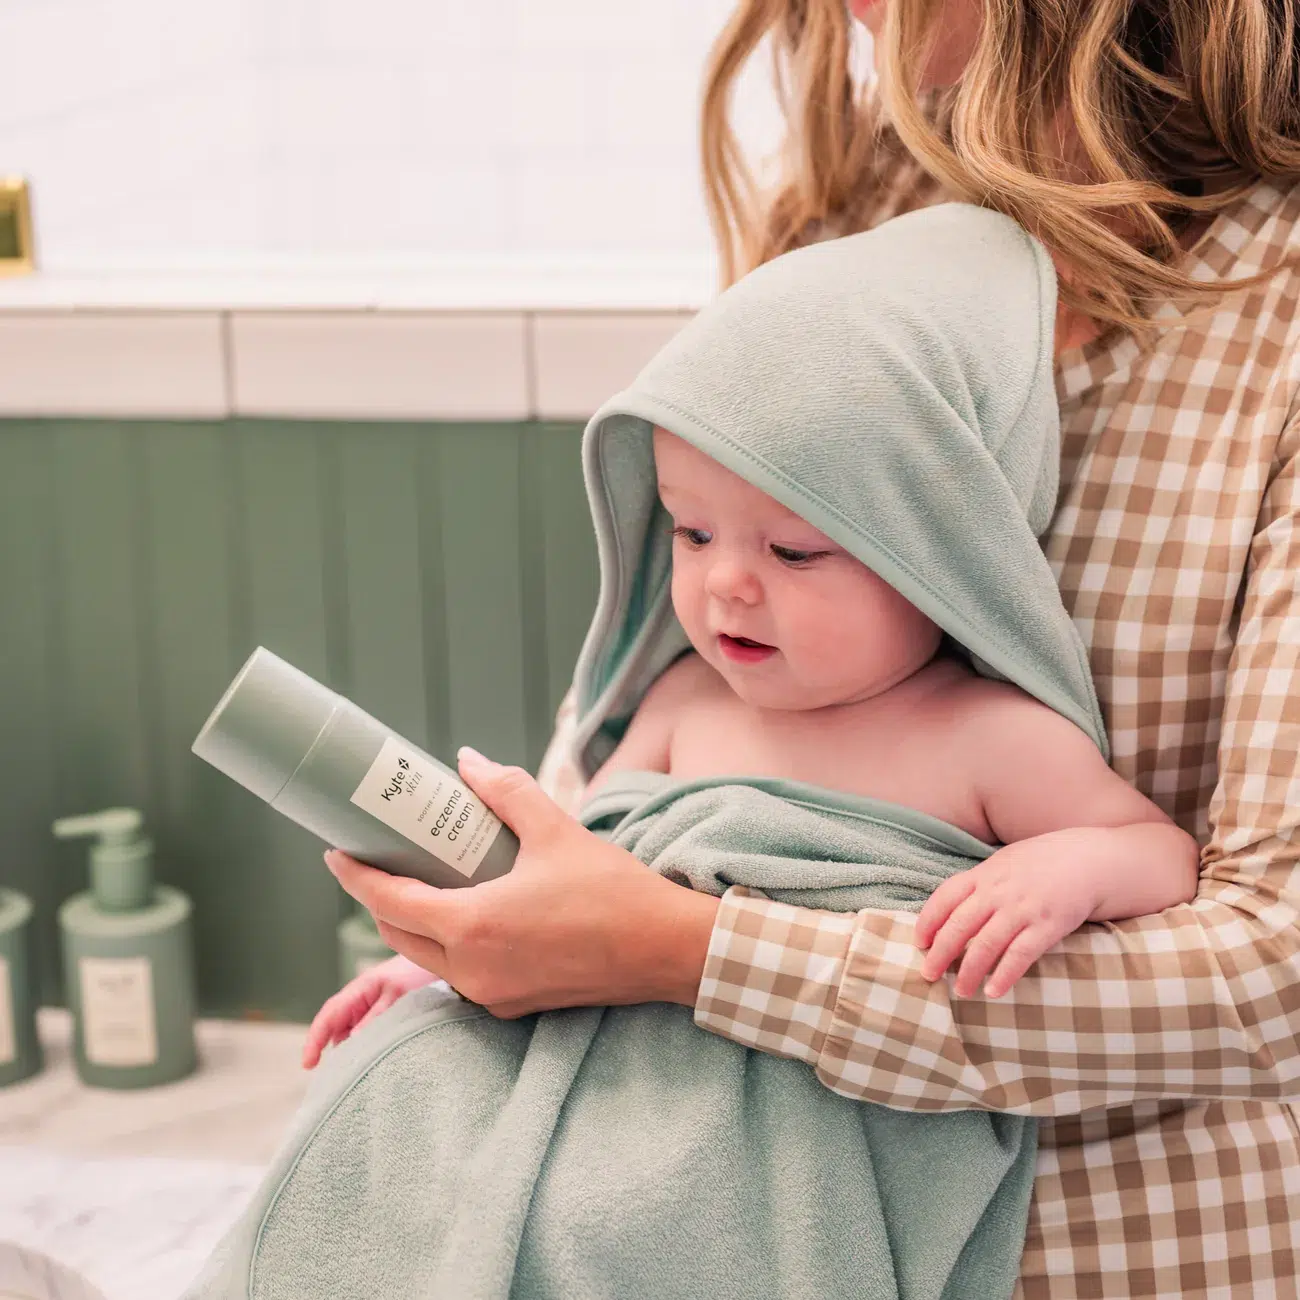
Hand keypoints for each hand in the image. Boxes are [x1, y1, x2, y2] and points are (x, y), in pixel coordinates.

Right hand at [301, 953, 434, 1068]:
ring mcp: (365, 1009)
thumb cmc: (415, 974)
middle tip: (334, 1080)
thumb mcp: (398, 995)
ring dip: (348, 1052)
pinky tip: (370, 1063)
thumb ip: (376, 1016)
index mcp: (358, 990)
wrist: (432, 962)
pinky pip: (362, 1035)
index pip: (328, 1016)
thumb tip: (352, 1040)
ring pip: (348, 1034)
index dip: (315, 1040)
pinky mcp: (376, 1017)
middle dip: (328, 1051)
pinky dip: (362, 1048)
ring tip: (354, 1075)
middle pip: (334, 1029)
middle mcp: (357, 1000)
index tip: (308, 1064)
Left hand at [324, 748, 719, 1018]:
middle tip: (383, 860)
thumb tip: (468, 762)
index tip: (336, 852)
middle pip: (399, 934)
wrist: (664, 950)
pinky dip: (451, 944)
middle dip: (381, 899)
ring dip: (416, 923)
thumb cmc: (613, 890)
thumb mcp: (556, 830)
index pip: (389, 902)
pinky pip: (461, 974)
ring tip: (426, 881)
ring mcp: (491, 994)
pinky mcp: (513, 1006)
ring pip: (428, 958)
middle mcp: (472, 970)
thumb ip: (506, 791)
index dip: (356, 876)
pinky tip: (471, 914)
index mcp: (474, 925)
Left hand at [915, 833, 1103, 997]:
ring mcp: (1022, 908)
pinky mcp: (1048, 925)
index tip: (918, 943)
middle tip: (928, 974)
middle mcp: (998, 891)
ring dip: (969, 971)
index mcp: (985, 874)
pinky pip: (1020, 954)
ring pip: (985, 944)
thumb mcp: (1005, 863)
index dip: (928, 921)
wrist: (1091, 859)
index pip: (945, 897)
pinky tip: (993, 991)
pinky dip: (1004, 975)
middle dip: (940, 953)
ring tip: (961, 991)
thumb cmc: (1044, 862)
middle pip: (959, 925)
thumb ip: (981, 883)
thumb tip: (954, 908)